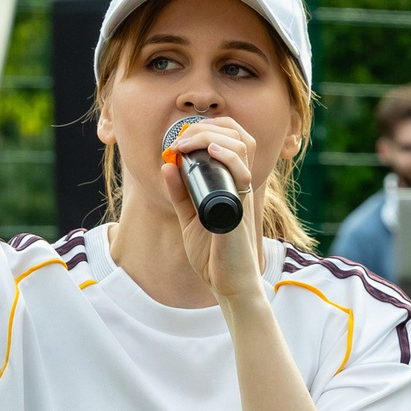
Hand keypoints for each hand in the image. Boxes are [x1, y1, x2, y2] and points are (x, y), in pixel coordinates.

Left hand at [163, 114, 266, 304]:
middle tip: (181, 140)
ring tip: (188, 144)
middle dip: (207, 127)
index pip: (232, 138)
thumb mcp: (189, 217)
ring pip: (242, 146)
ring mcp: (242, 194)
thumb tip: (167, 164)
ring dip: (212, 137)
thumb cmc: (213, 253)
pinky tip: (211, 152)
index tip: (181, 139)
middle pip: (239, 135)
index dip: (209, 128)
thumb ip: (180, 192)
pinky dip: (228, 158)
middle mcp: (240, 183)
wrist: (227, 283)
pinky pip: (242, 175)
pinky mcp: (240, 208)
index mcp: (231, 182)